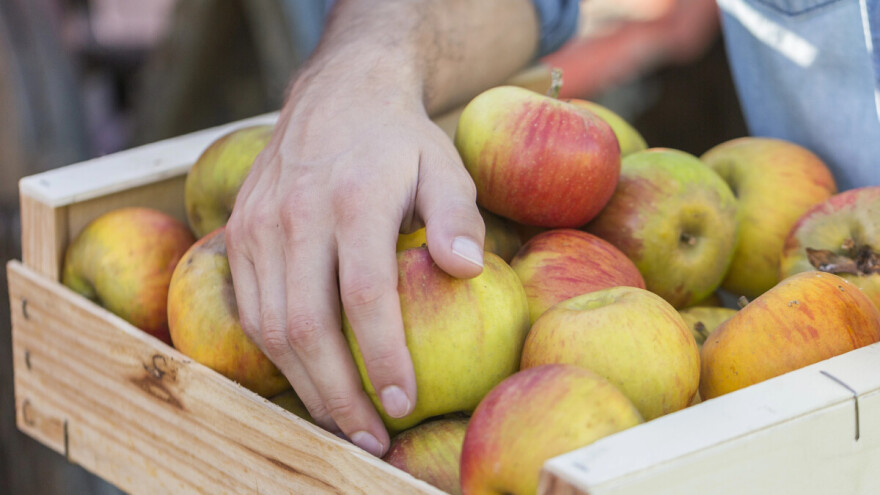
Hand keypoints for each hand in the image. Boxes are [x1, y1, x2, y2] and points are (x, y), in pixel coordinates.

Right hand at [224, 61, 484, 456]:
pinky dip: (278, 354)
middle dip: (338, 394)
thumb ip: (457, 216)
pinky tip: (310, 377)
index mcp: (352, 199)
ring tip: (343, 421)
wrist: (336, 94)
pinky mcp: (239, 234)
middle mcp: (296, 215)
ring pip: (271, 327)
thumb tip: (467, 272)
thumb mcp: (444, 163)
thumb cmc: (399, 141)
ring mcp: (258, 226)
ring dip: (306, 384)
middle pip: (307, 325)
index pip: (364, 295)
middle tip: (372, 436)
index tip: (405, 403)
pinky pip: (251, 310)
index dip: (382, 357)